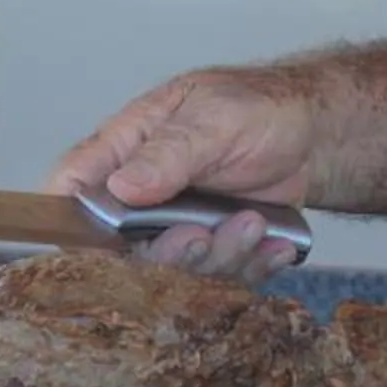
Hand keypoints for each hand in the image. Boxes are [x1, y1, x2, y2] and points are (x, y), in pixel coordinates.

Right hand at [43, 66, 322, 285]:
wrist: (315, 133)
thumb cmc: (257, 109)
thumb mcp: (214, 119)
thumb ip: (168, 152)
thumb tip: (121, 187)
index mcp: (122, 150)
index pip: (71, 190)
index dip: (73, 226)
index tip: (106, 246)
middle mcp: (139, 197)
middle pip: (121, 249)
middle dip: (166, 251)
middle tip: (201, 235)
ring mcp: (174, 227)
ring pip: (173, 270)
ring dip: (217, 256)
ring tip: (252, 224)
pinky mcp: (212, 250)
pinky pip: (218, 278)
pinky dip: (249, 266)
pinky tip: (273, 246)